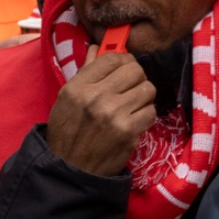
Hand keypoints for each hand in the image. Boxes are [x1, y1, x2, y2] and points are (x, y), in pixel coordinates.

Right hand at [46, 51, 156, 175]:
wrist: (69, 172)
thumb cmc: (68, 133)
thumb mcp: (67, 100)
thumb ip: (85, 72)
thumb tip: (98, 47)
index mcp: (78, 87)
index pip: (113, 58)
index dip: (123, 61)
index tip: (123, 70)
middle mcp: (96, 97)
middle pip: (135, 70)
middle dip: (136, 79)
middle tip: (129, 90)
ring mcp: (113, 115)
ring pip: (148, 89)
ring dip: (143, 98)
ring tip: (131, 107)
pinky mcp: (128, 131)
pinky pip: (151, 111)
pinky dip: (145, 117)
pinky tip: (133, 123)